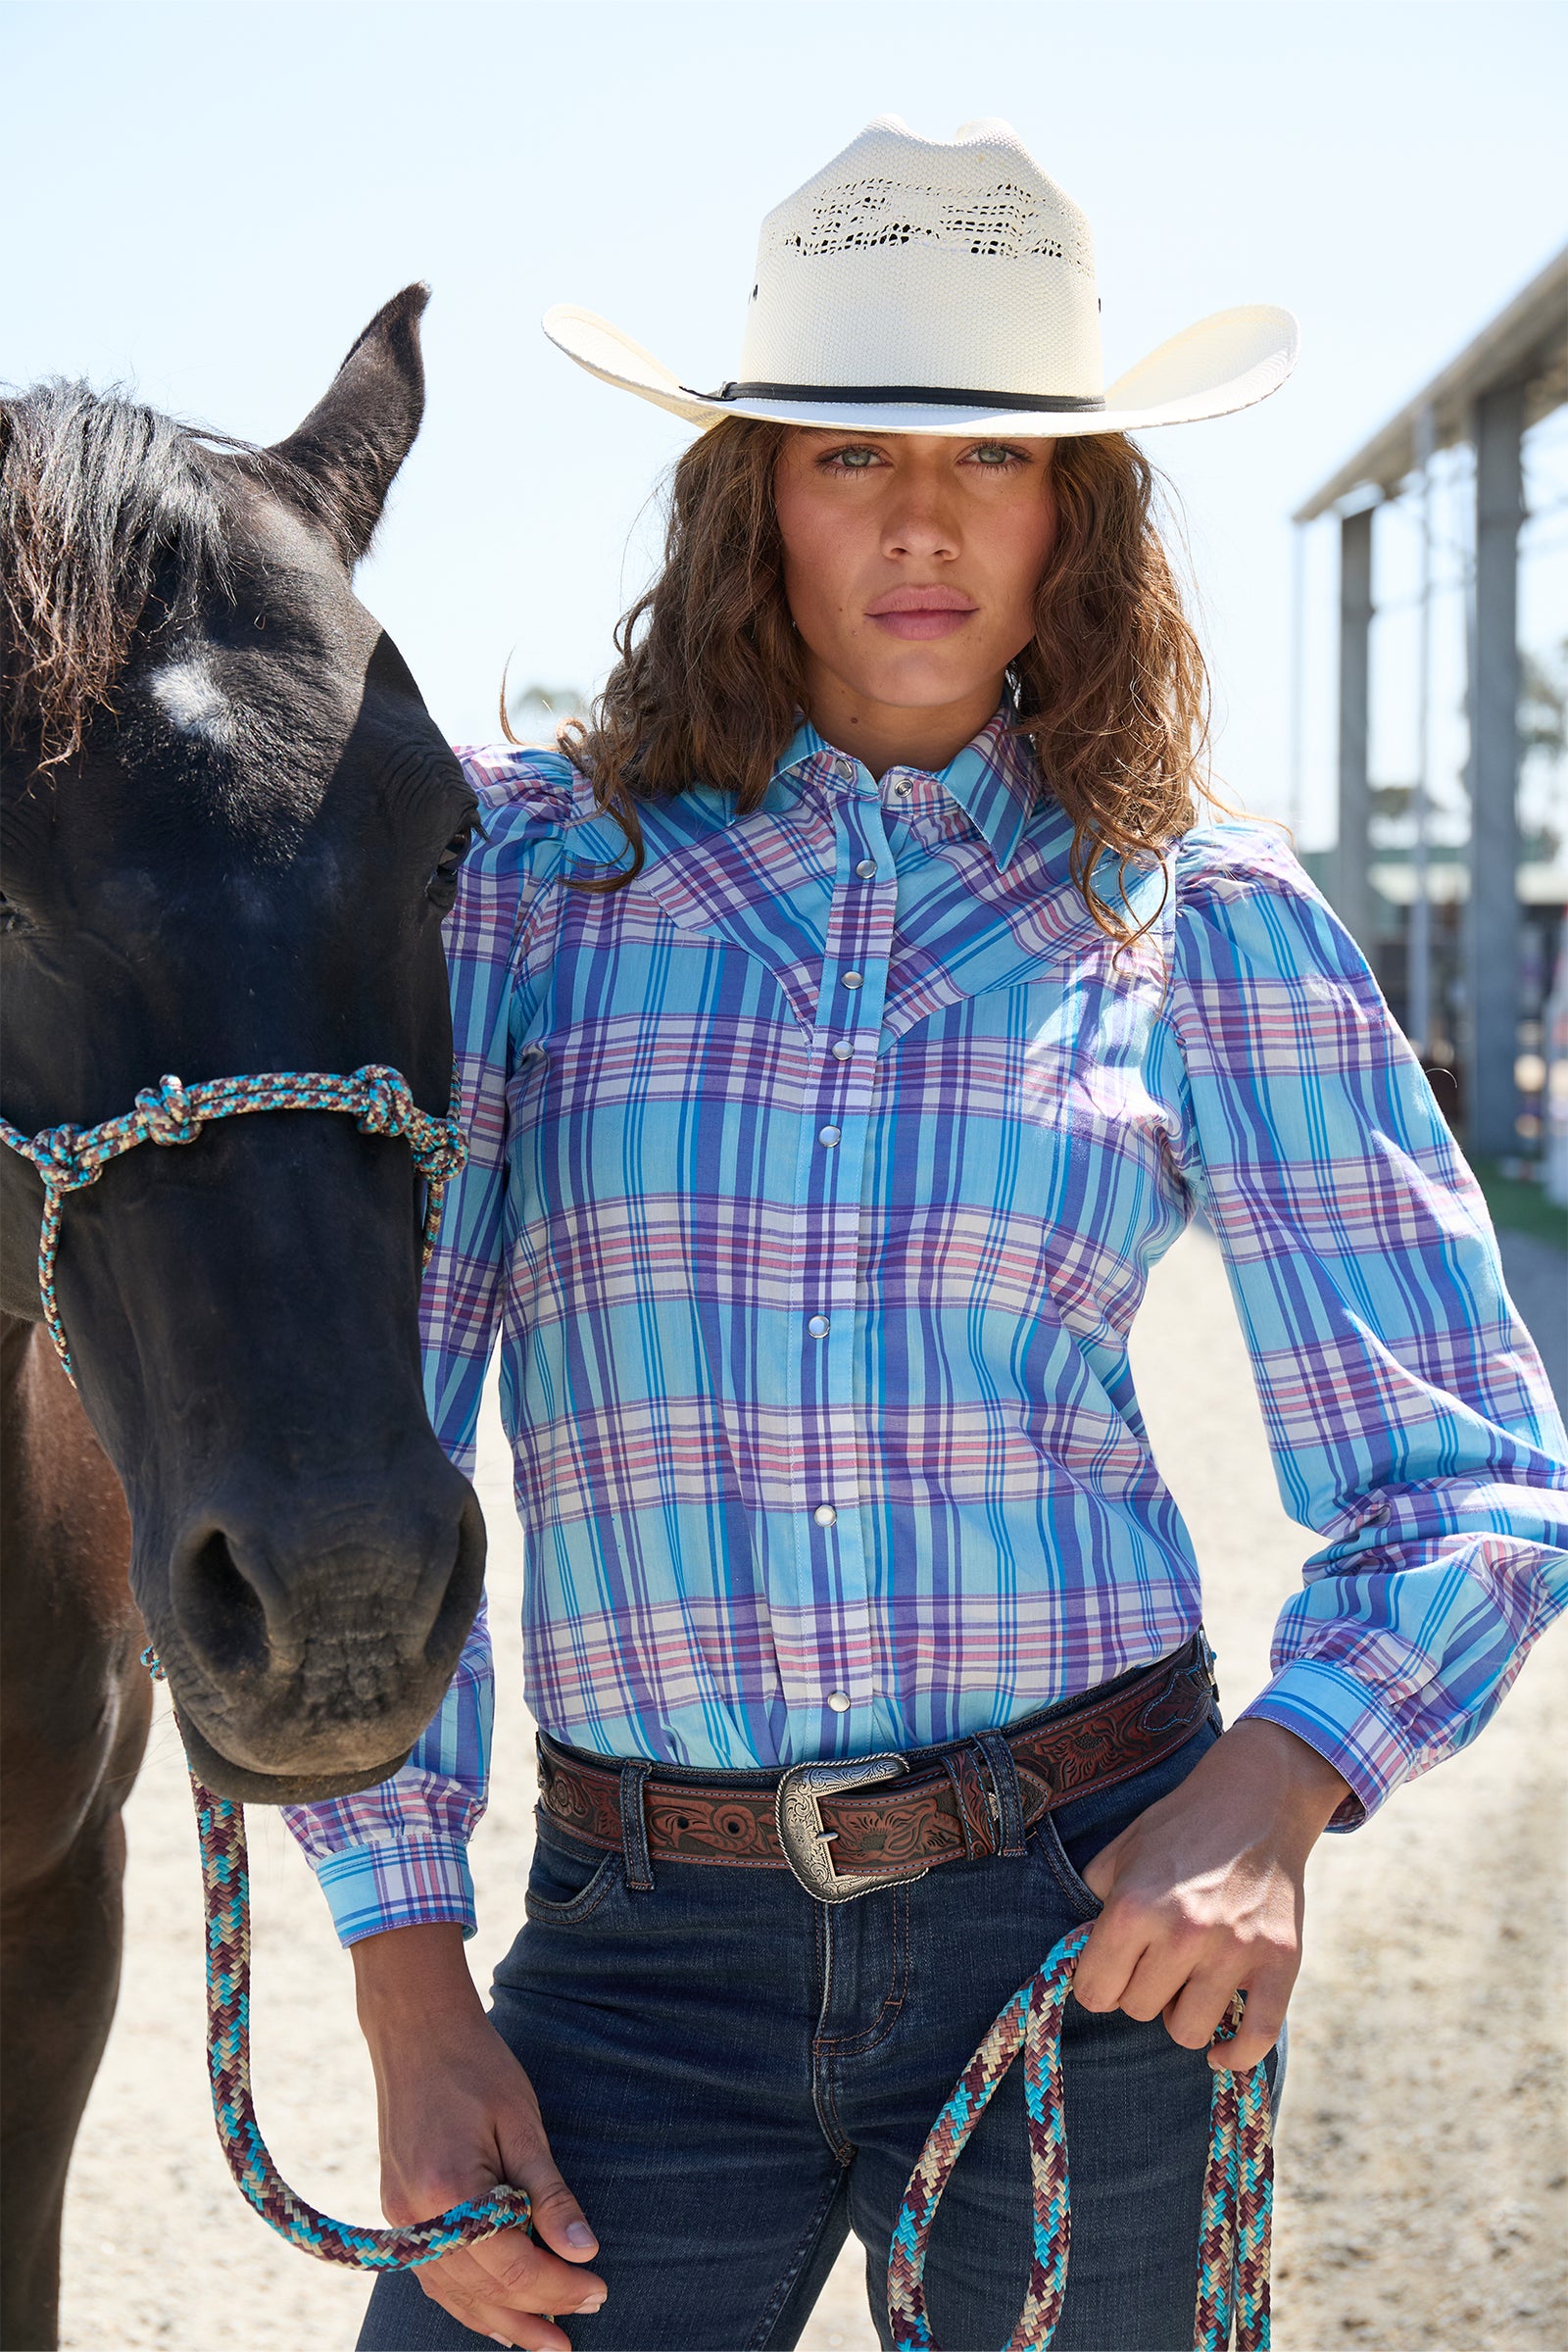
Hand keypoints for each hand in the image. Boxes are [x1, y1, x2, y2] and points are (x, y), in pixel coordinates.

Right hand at [352, 1925, 604, 2351]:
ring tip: (547, 2340)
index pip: (511, 2267)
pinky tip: (497, 2314)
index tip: (600, 2290)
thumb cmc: (476, 2065)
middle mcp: (414, 2217)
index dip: (559, 2286)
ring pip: (454, 2296)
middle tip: (587, 2318)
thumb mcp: (522, 2121)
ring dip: (501, 2321)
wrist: (415, 2029)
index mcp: (447, 2191)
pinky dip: (468, 2301)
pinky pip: (434, 2276)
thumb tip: (584, 2252)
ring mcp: (398, 2220)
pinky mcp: (396, 2214)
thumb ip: (549, 2193)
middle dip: (537, 2311)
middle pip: (483, 2292)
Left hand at [1072, 1718, 1349, 2071]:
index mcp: (1134, 1906)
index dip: (1097, 1983)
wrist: (1257, 1800)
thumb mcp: (1122, 1851)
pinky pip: (1256, 2038)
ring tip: (1187, 1983)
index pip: (1094, 1991)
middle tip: (1155, 1961)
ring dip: (1182, 2012)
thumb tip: (1083, 1953)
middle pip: (1139, 2010)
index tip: (1109, 1971)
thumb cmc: (1181, 1827)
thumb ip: (1095, 1902)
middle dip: (1140, 1989)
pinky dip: (1235, 2054)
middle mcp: (1183, 1933)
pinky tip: (1220, 2048)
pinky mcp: (1280, 1963)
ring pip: (1188, 2031)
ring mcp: (1235, 1951)